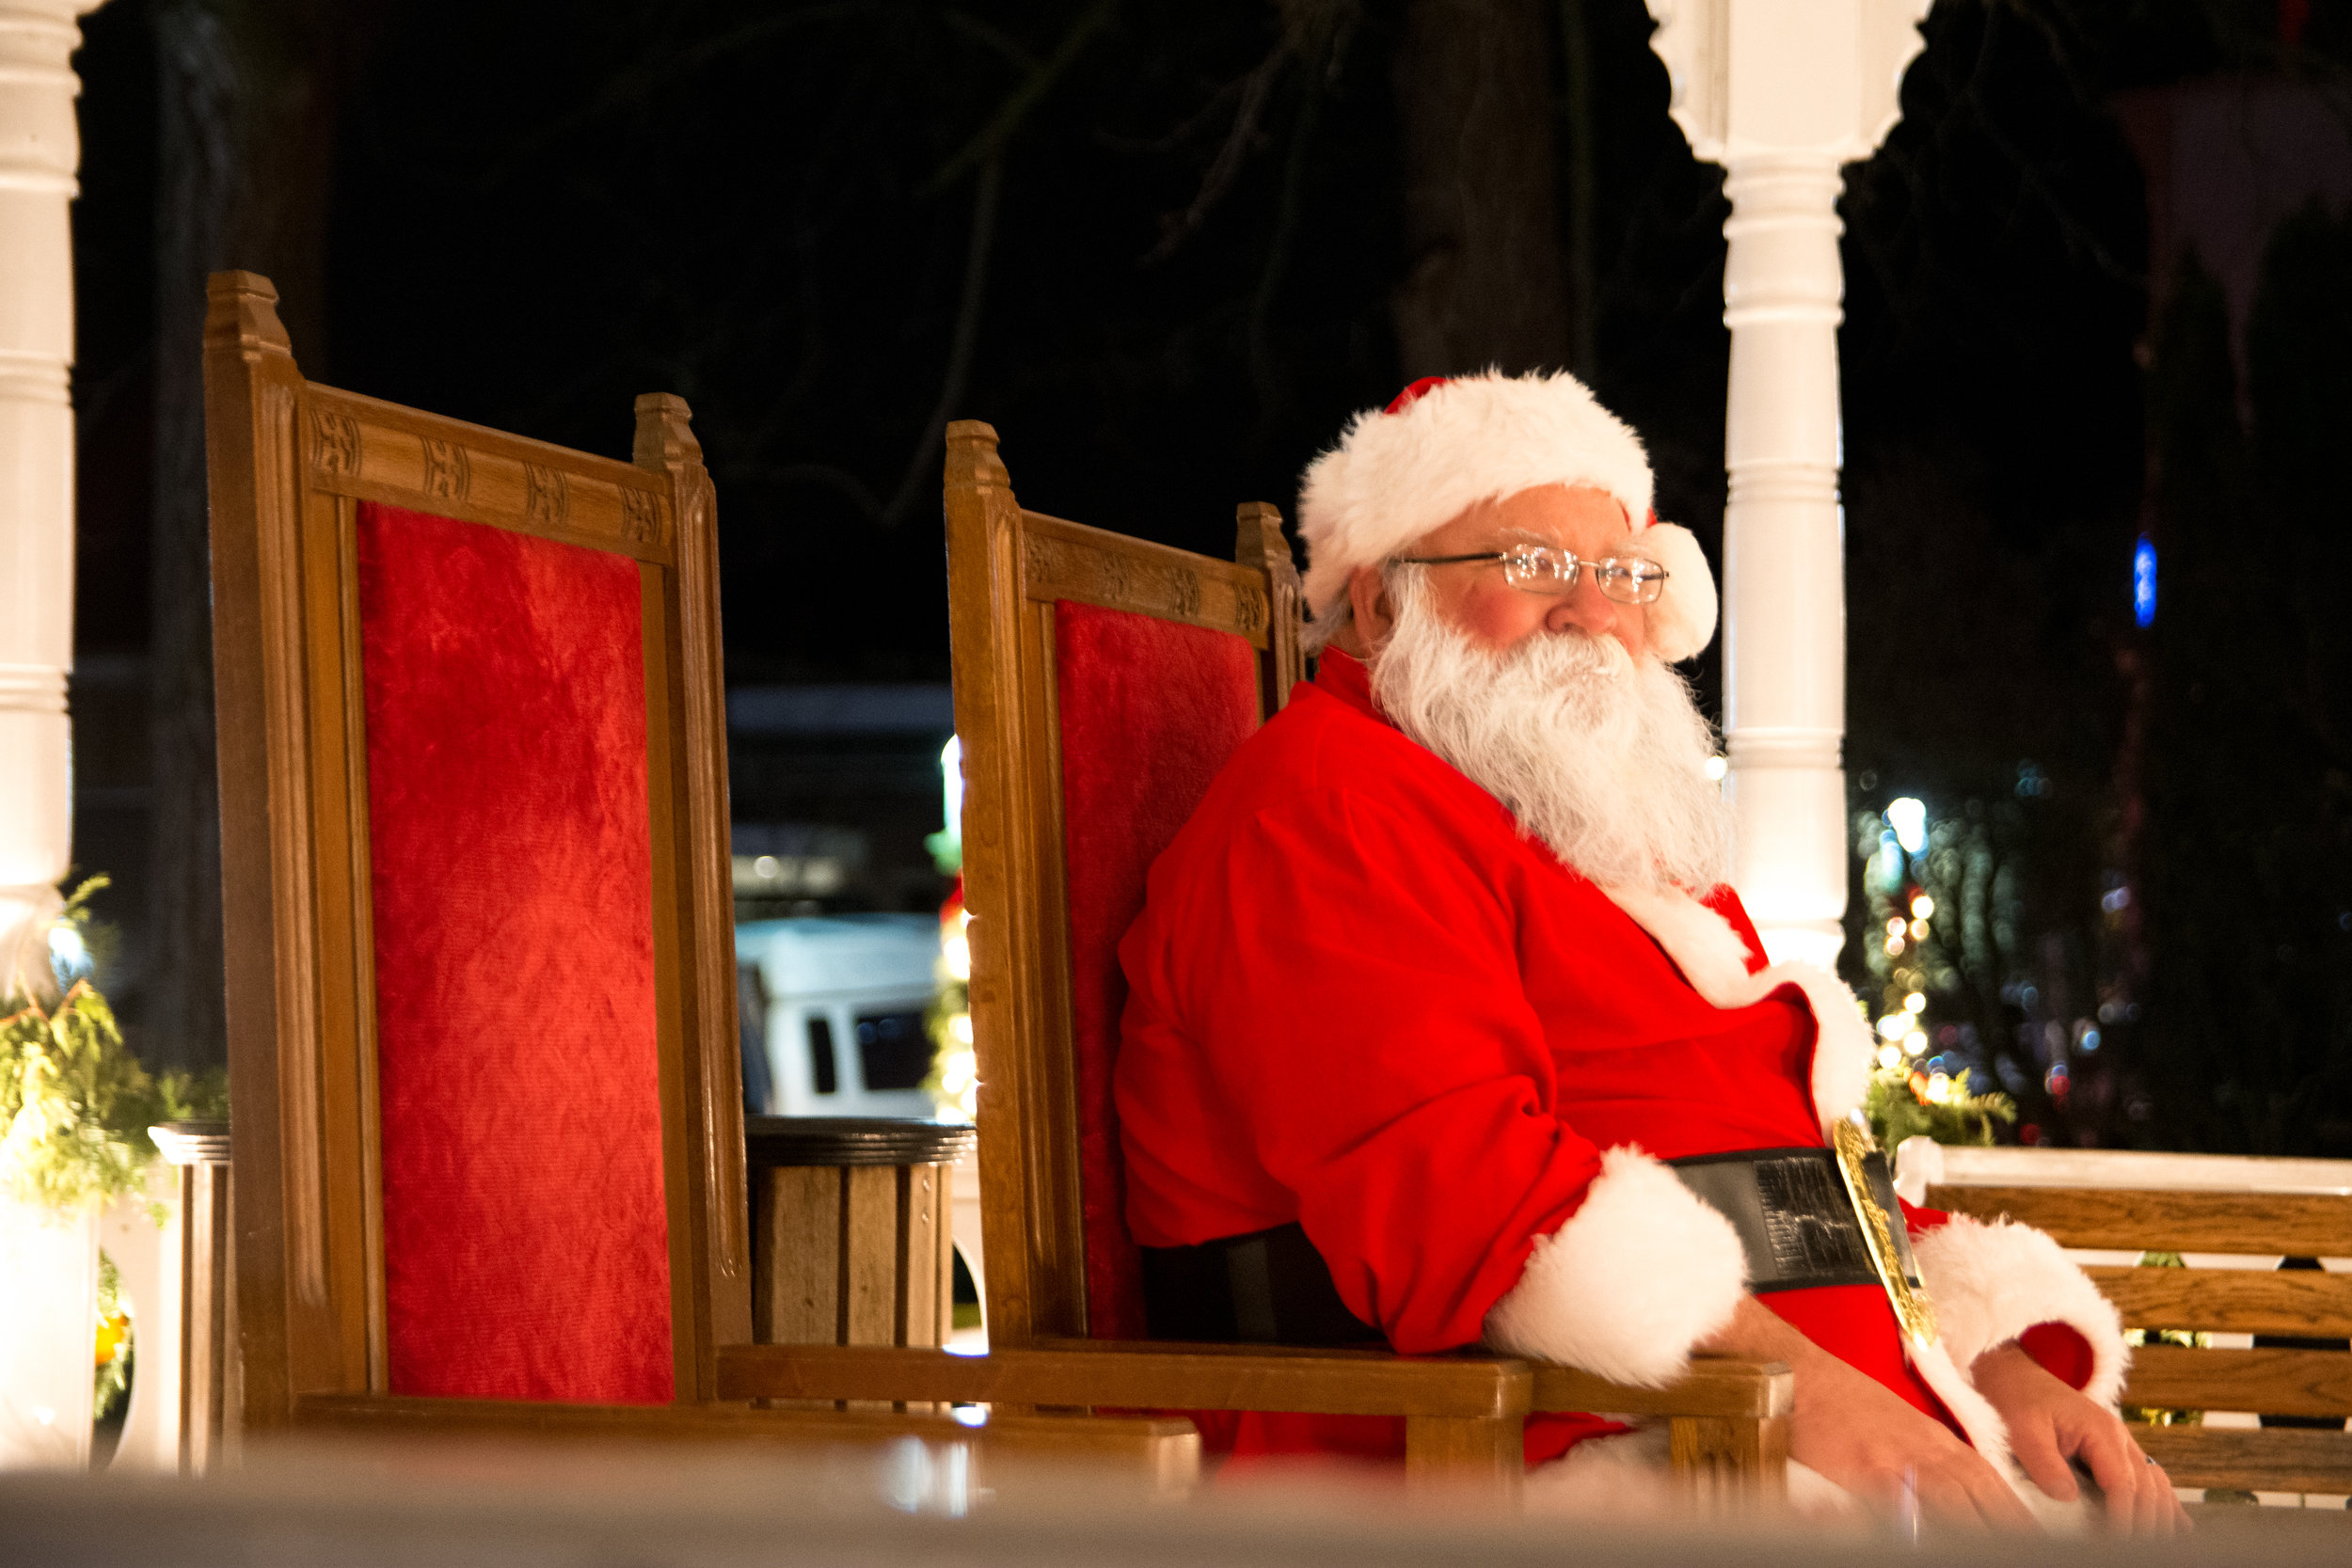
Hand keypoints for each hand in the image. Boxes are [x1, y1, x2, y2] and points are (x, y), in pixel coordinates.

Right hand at [1701, 1297, 2036, 1528]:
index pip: (1988, 1481)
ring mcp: (1898, 1461)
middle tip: (2029, 1547)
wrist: (1799, 1373)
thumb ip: (1926, 1455)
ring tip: (1999, 1548)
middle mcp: (1925, 1450)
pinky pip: (1903, 1508)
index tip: (2032, 1536)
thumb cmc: (1839, 1400)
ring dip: (1978, 1527)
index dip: (2014, 1513)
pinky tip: (1930, 1540)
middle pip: (1980, 1493)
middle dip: (2008, 1526)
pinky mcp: (1867, 1471)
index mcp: (1933, 1439)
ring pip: (1954, 1501)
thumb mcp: (1896, 1423)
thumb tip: (1954, 1491)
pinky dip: (1922, 1527)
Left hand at [1971, 1342, 2190, 1534]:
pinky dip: (2165, 1503)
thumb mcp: (2021, 1430)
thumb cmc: (2016, 1400)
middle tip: (2137, 1551)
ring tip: (2160, 1545)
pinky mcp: (2114, 1449)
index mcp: (2100, 1430)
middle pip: (2146, 1489)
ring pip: (2155, 1484)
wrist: (2015, 1375)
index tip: (2118, 1544)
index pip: (2123, 1484)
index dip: (2124, 1519)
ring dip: (2161, 1516)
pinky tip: (2181, 1526)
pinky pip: (2148, 1478)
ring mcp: (2120, 1442)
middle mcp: (2118, 1436)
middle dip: (2146, 1524)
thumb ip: (2044, 1463)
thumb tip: (2068, 1497)